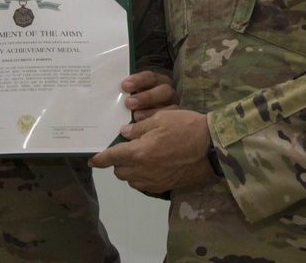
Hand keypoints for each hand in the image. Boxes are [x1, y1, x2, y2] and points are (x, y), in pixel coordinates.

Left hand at [88, 109, 214, 192]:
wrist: (213, 148)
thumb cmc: (186, 128)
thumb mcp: (161, 119)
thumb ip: (140, 128)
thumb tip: (125, 134)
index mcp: (139, 153)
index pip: (112, 158)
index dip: (100, 159)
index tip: (92, 159)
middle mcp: (144, 171)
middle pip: (119, 172)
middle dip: (116, 163)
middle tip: (122, 150)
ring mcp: (156, 181)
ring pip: (131, 180)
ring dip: (129, 171)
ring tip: (136, 157)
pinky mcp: (166, 186)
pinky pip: (145, 184)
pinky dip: (141, 177)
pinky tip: (149, 166)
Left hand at [122, 71, 178, 120]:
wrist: (146, 120)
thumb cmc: (136, 106)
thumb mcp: (133, 96)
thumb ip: (129, 92)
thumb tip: (119, 90)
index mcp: (159, 82)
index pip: (151, 77)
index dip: (139, 80)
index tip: (125, 86)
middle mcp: (169, 93)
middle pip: (164, 91)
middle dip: (146, 97)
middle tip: (129, 103)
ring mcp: (174, 107)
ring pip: (171, 107)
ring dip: (152, 112)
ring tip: (136, 117)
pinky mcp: (175, 121)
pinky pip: (170, 122)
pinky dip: (157, 124)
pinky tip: (145, 128)